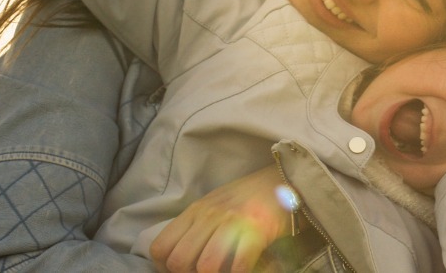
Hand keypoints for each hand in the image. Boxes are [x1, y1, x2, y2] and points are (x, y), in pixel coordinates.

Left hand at [151, 166, 292, 272]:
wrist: (285, 181)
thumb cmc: (249, 198)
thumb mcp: (214, 205)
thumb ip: (196, 225)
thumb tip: (180, 255)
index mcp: (195, 211)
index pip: (160, 248)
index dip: (166, 267)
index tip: (183, 271)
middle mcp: (209, 215)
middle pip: (179, 261)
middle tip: (206, 272)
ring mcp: (232, 221)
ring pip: (205, 266)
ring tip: (225, 271)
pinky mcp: (257, 230)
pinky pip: (239, 265)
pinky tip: (243, 269)